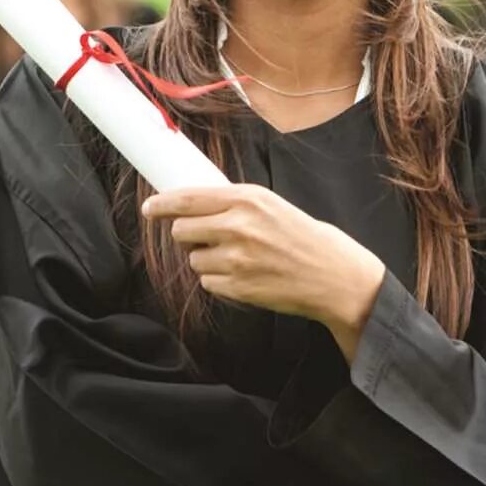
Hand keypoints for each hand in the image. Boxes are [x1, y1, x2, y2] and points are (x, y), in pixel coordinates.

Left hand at [143, 184, 385, 361]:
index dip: (162, 204)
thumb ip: (234, 203)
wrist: (334, 276)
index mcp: (247, 199)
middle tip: (209, 238)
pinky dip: (219, 281)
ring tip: (238, 259)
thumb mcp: (271, 205)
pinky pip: (208, 283)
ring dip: (207, 260)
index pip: (188, 199)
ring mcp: (237, 259)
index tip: (150, 208)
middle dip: (189, 235)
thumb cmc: (304, 237)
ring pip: (193, 259)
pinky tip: (244, 276)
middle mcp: (238, 226)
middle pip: (182, 230)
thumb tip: (193, 204)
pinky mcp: (238, 287)